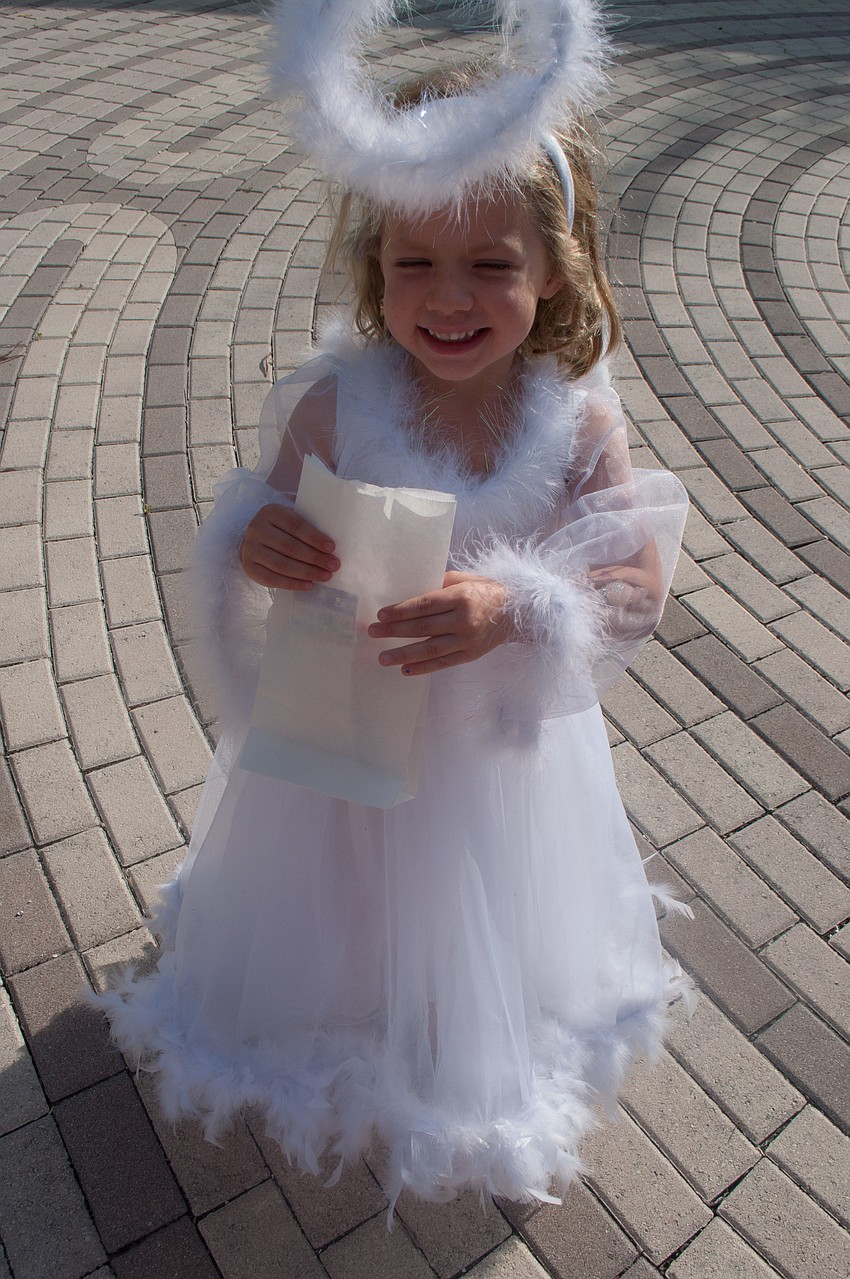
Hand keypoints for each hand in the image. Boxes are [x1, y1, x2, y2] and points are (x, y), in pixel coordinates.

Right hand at [240, 504, 338, 588]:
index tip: (332, 548)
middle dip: (314, 557)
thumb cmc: (283, 529)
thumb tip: (334, 542)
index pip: (295, 525)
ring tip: (325, 576)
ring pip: (280, 564)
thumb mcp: (291, 519)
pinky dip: (292, 584)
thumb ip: (308, 525)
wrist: (256, 540)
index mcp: (270, 512)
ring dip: (306, 572)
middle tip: (333, 565)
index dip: (314, 537)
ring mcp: (249, 549)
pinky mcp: (248, 567)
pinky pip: (271, 579)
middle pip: (289, 546)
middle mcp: (256, 529)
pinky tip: (308, 585)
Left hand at [368, 571, 510, 675]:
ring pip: (430, 649)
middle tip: (372, 633)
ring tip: (383, 657)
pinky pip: (443, 663)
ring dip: (403, 654)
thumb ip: (440, 583)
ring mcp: (467, 640)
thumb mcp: (466, 578)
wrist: (518, 612)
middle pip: (422, 627)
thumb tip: (412, 591)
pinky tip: (405, 670)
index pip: (424, 605)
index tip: (381, 615)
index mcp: (461, 597)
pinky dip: (423, 668)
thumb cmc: (487, 590)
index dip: (401, 611)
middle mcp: (463, 620)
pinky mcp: (470, 654)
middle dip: (394, 631)